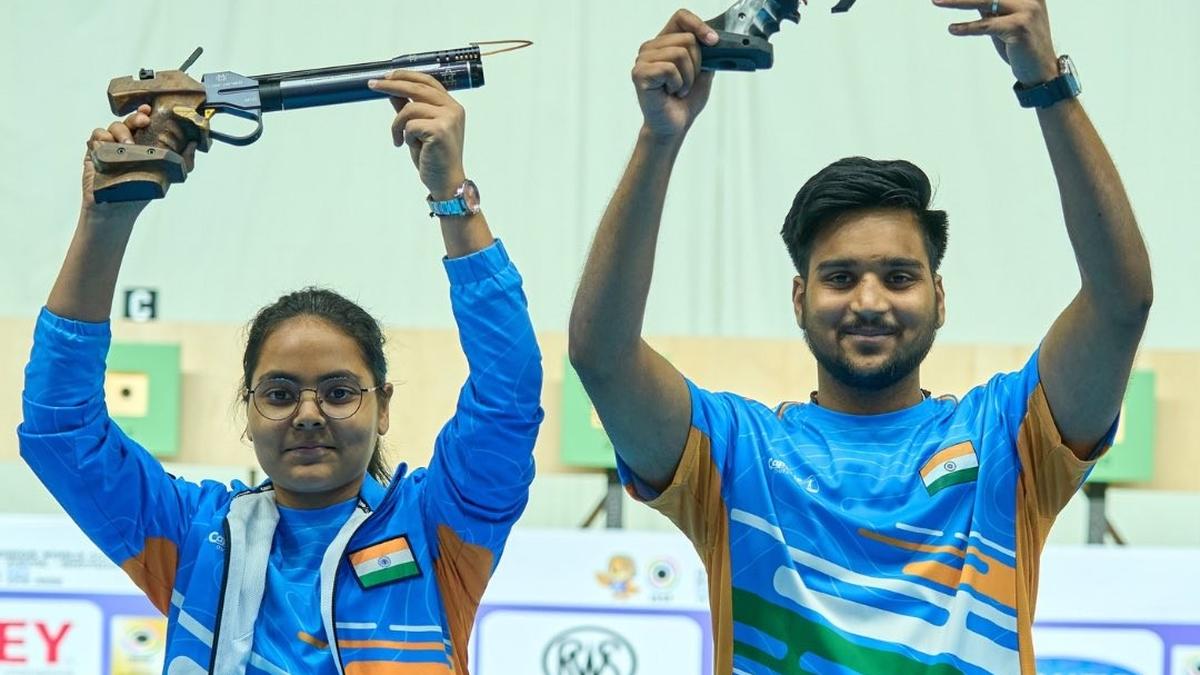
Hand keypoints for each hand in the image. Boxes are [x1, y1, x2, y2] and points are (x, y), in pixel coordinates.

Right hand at [82, 105, 197, 218]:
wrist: (119, 209)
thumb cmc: (141, 191)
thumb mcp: (167, 175)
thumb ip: (184, 161)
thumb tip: (194, 143)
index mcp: (143, 142)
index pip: (144, 122)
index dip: (145, 113)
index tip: (150, 110)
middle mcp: (127, 141)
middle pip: (129, 121)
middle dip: (136, 117)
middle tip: (144, 122)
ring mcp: (110, 145)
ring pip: (113, 127)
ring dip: (121, 132)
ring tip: (128, 146)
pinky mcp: (95, 151)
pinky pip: (96, 136)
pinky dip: (102, 138)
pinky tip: (107, 145)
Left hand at [369, 70, 466, 198]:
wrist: (445, 182)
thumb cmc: (434, 158)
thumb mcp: (418, 129)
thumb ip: (409, 108)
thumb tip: (393, 91)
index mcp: (451, 106)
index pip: (428, 81)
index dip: (406, 75)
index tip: (387, 76)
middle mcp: (453, 109)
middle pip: (417, 87)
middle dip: (392, 85)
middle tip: (372, 85)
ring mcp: (448, 119)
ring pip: (409, 108)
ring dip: (397, 124)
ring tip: (399, 139)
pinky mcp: (439, 130)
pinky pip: (410, 124)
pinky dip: (405, 136)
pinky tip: (411, 147)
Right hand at [633, 9, 719, 139]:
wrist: (674, 126)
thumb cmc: (685, 101)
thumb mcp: (704, 72)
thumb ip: (709, 54)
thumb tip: (717, 40)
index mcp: (665, 42)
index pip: (681, 18)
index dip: (699, 25)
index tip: (713, 41)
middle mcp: (651, 48)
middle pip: (687, 39)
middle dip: (696, 64)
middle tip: (687, 82)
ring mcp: (642, 60)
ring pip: (679, 53)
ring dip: (687, 77)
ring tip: (678, 89)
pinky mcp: (639, 74)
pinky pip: (669, 69)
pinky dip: (677, 84)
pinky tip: (670, 92)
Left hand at [936, 0, 1058, 84]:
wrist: (1041, 70)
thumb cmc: (1019, 45)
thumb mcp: (1003, 20)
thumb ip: (990, 7)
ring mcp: (1027, 10)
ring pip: (985, 0)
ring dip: (956, 1)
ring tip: (936, 1)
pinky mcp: (1019, 27)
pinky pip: (986, 26)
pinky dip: (966, 27)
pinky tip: (952, 29)